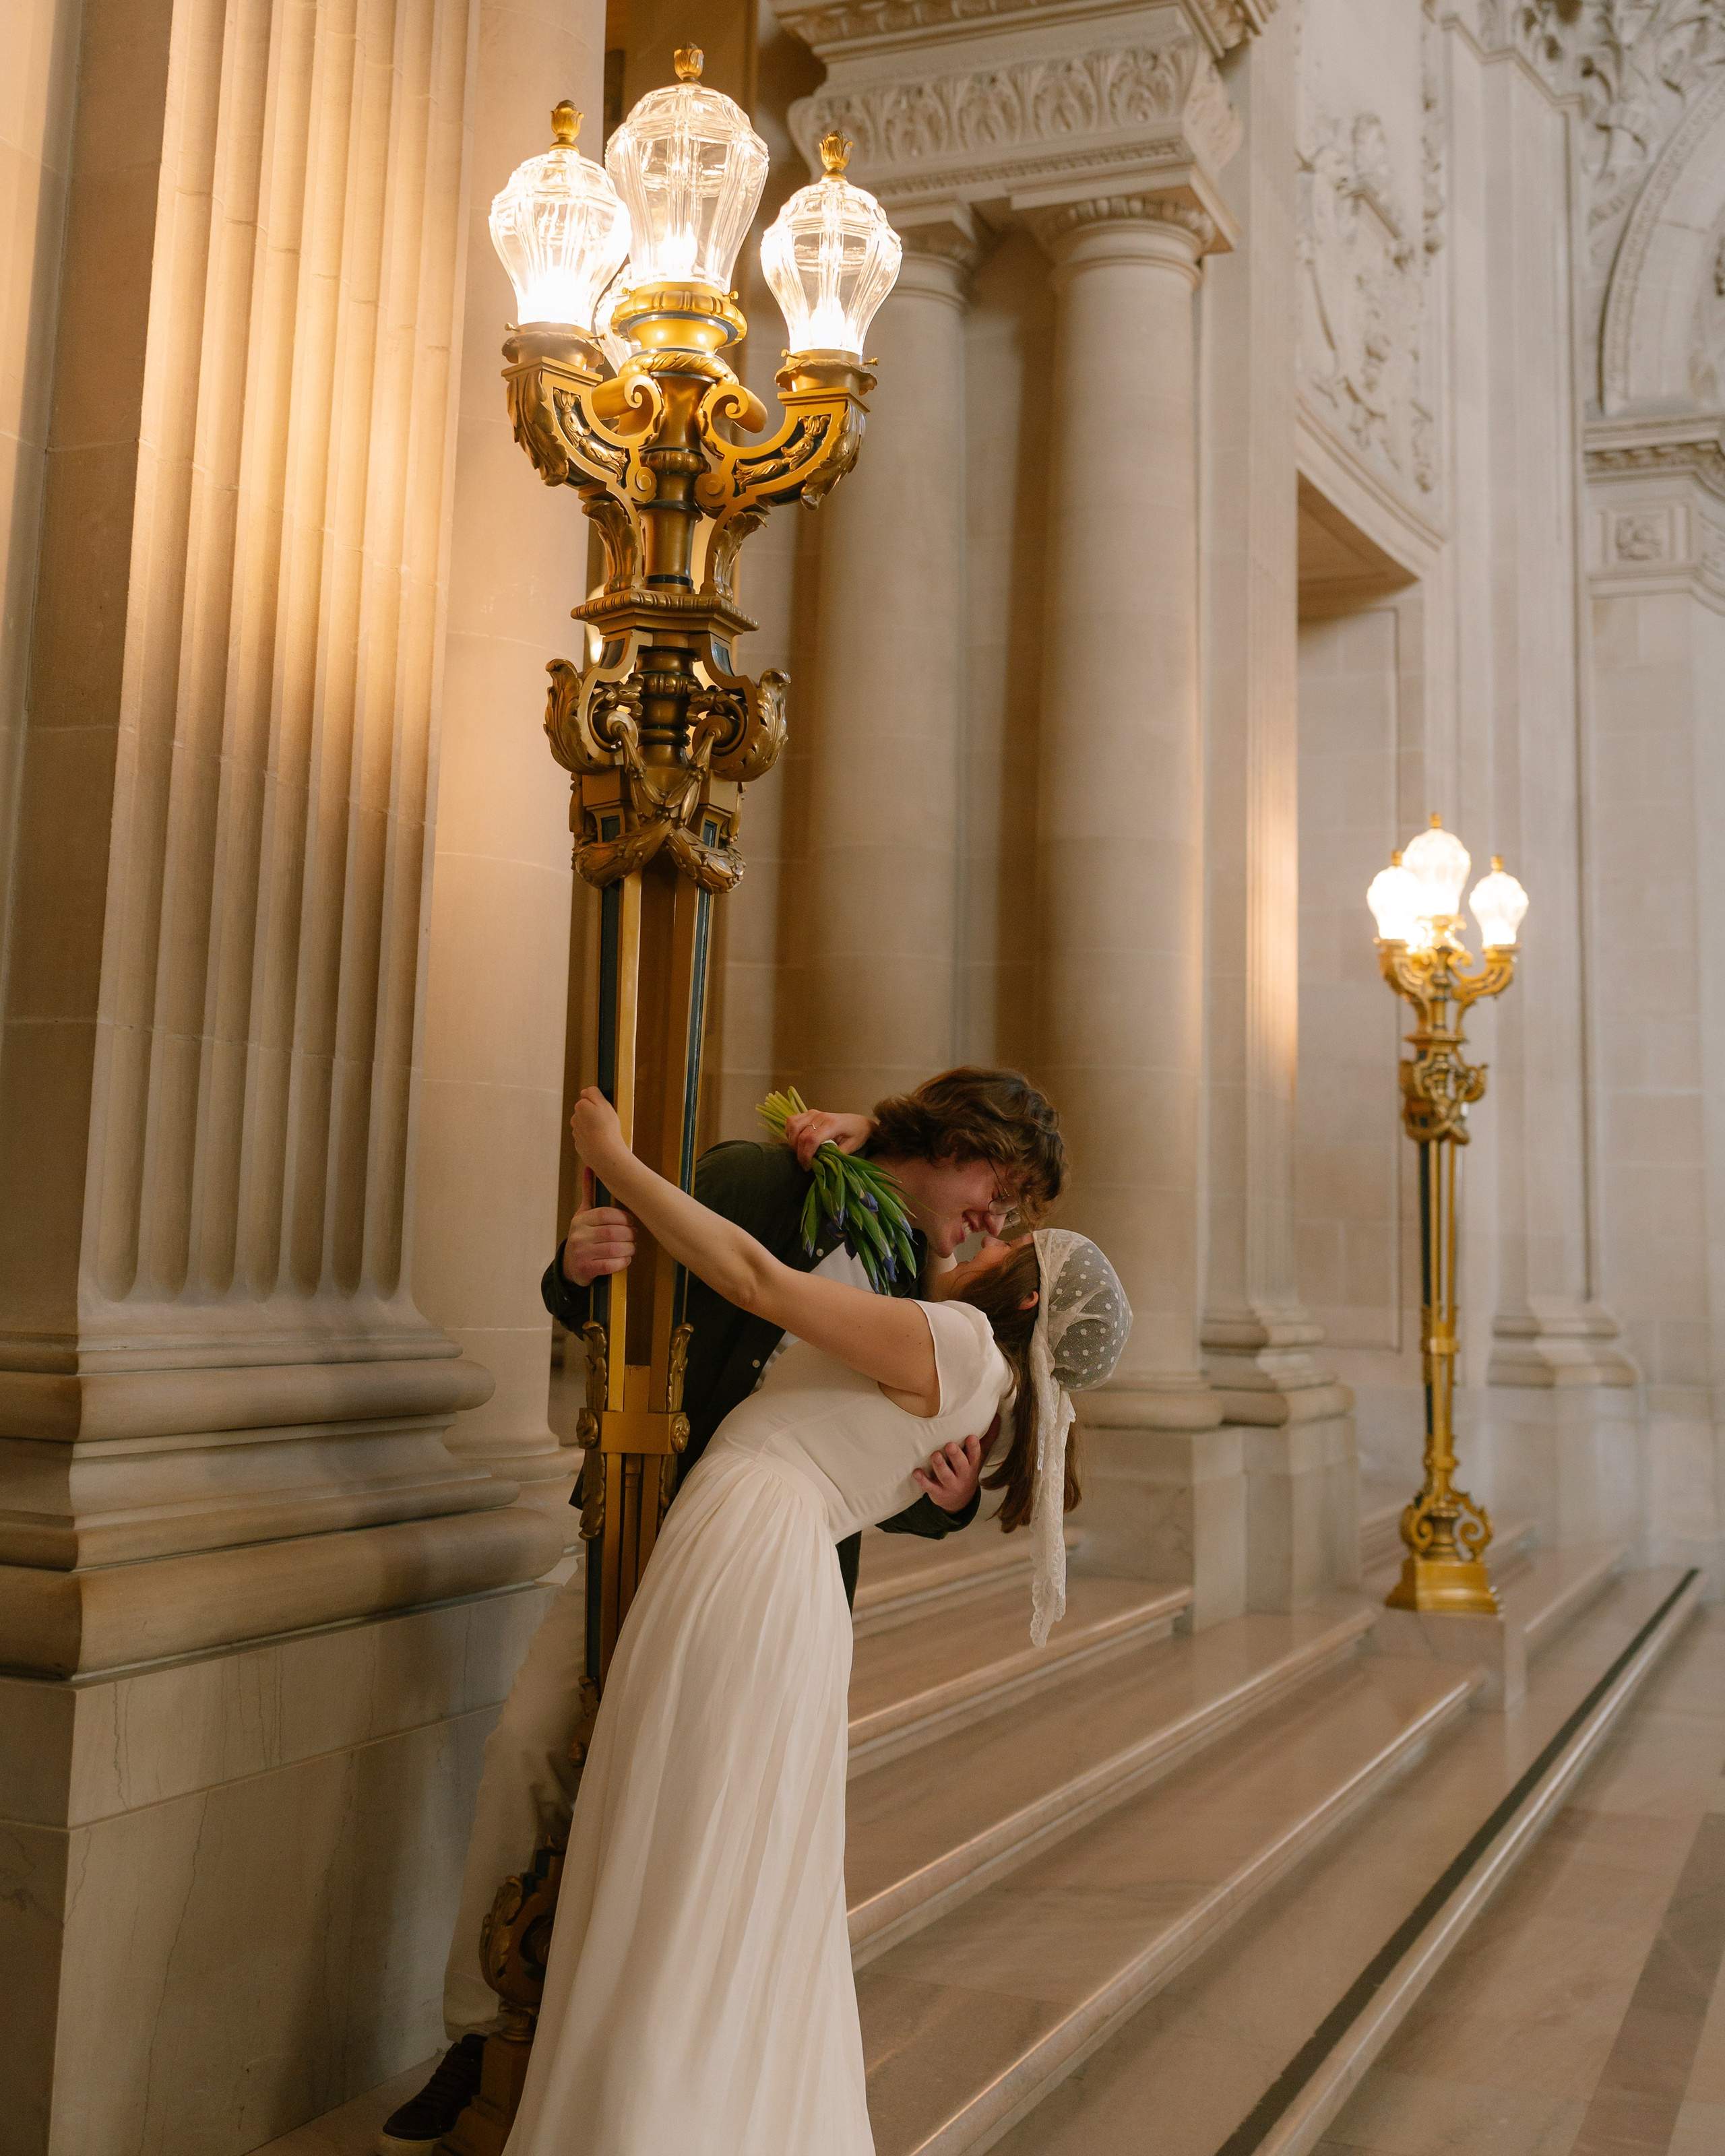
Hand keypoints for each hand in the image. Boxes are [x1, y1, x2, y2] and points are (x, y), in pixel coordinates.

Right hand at [561, 1164, 636, 1287]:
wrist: (570, 1265)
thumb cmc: (583, 1236)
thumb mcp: (583, 1214)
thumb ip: (589, 1193)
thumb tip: (590, 1167)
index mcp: (580, 1219)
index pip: (606, 1214)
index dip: (624, 1217)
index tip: (631, 1221)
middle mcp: (579, 1235)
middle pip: (613, 1232)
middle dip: (630, 1234)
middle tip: (635, 1235)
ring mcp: (581, 1253)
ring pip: (614, 1249)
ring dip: (629, 1248)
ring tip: (632, 1247)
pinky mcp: (586, 1269)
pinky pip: (610, 1265)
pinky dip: (623, 1262)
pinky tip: (625, 1259)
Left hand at [569, 1086, 625, 1168]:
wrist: (605, 1153)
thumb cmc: (606, 1127)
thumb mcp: (603, 1103)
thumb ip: (593, 1093)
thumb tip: (584, 1091)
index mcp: (580, 1107)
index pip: (587, 1098)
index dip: (598, 1103)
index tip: (605, 1110)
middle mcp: (575, 1119)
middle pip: (586, 1112)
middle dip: (594, 1115)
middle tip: (607, 1122)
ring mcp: (577, 1133)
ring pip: (586, 1126)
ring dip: (593, 1128)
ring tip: (605, 1133)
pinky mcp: (580, 1145)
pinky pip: (587, 1139)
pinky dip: (593, 1140)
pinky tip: (601, 1142)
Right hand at [783, 1108, 873, 1170]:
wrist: (859, 1122)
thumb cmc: (857, 1134)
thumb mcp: (851, 1147)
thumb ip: (836, 1154)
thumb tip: (820, 1163)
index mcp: (833, 1124)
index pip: (812, 1139)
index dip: (806, 1155)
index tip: (808, 1166)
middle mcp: (821, 1116)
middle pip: (801, 1135)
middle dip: (799, 1153)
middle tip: (805, 1164)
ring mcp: (814, 1113)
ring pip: (793, 1126)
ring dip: (792, 1142)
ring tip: (799, 1152)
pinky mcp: (810, 1113)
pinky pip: (792, 1120)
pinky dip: (790, 1132)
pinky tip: (796, 1141)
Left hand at [912, 1427, 986, 1512]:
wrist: (959, 1501)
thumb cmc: (966, 1471)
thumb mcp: (978, 1458)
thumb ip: (986, 1439)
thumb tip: (997, 1418)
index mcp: (972, 1466)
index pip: (975, 1456)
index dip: (974, 1447)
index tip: (971, 1437)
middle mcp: (962, 1476)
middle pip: (960, 1466)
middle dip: (955, 1456)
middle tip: (950, 1445)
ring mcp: (949, 1485)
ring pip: (945, 1476)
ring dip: (939, 1466)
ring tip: (935, 1455)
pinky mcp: (937, 1492)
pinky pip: (929, 1487)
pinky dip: (923, 1480)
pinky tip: (916, 1472)